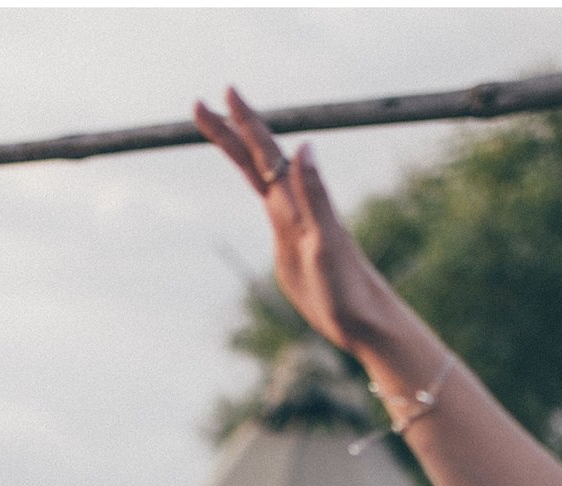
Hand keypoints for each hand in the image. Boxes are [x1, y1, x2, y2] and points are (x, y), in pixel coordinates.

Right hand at [194, 89, 426, 360]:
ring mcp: (291, 221)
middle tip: (199, 105)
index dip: (244, 123)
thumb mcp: (325, 241)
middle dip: (228, 131)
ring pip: (259, 175)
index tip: (225, 92)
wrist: (362, 317)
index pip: (265, 153)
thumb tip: (304, 144)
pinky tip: (256, 178)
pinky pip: (267, 201)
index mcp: (296, 203)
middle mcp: (293, 205)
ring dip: (238, 151)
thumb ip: (314, 193)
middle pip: (255, 158)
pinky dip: (255, 182)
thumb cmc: (347, 286)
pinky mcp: (289, 241)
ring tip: (220, 130)